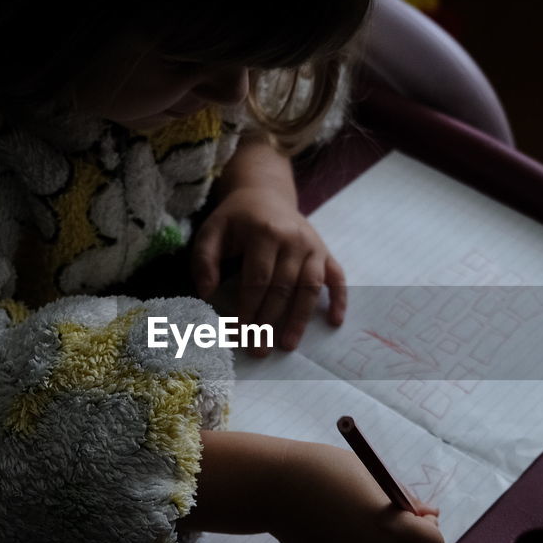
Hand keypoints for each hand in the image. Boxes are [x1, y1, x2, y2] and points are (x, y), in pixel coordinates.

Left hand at [192, 142, 345, 353]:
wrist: (265, 193)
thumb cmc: (236, 218)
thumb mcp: (212, 230)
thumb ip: (204, 259)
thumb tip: (205, 293)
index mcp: (265, 232)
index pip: (257, 278)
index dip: (248, 307)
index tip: (238, 332)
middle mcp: (294, 239)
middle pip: (283, 287)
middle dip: (269, 320)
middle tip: (259, 348)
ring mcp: (313, 246)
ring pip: (310, 287)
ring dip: (300, 318)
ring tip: (288, 345)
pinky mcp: (326, 252)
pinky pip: (337, 277)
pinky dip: (339, 299)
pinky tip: (334, 321)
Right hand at [270, 442, 444, 542]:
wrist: (276, 487)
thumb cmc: (328, 471)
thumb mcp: (374, 477)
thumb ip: (405, 500)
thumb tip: (430, 515)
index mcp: (393, 530)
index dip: (428, 531)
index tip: (415, 516)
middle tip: (392, 527)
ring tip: (358, 525)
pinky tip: (335, 534)